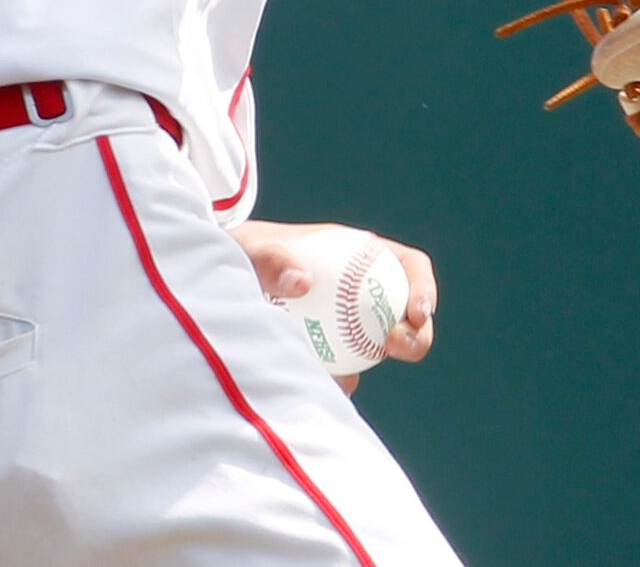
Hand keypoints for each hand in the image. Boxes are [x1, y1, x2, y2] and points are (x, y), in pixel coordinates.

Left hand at [229, 219, 436, 394]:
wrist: (217, 283)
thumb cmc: (240, 255)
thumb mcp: (249, 250)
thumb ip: (269, 259)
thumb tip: (302, 283)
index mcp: (355, 253)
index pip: (406, 265)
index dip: (422, 286)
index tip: (417, 311)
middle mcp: (358, 289)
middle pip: (404, 312)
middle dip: (416, 335)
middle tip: (395, 346)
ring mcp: (346, 323)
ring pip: (376, 349)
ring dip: (372, 364)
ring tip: (346, 377)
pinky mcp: (328, 355)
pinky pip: (343, 375)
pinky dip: (336, 383)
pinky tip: (316, 389)